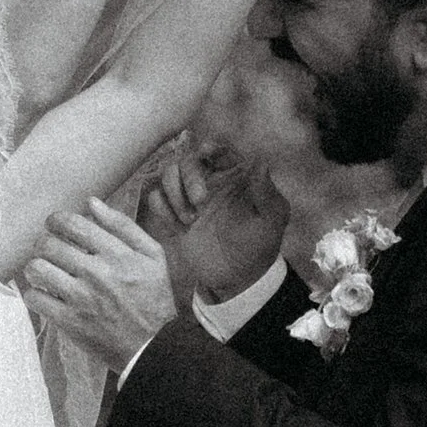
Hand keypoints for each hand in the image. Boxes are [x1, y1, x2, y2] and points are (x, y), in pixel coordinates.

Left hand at [20, 199, 179, 372]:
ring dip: (36, 267)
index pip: (72, 224)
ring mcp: (80, 298)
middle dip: (43, 243)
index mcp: (116, 253)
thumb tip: (92, 203)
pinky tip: (45, 294)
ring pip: (37, 269)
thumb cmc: (154, 298)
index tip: (54, 225)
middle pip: (48, 244)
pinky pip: (36, 298)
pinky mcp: (69, 321)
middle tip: (47, 249)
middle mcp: (96, 272)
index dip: (55, 220)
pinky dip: (35, 294)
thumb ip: (123, 226)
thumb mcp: (152, 255)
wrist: (154, 345)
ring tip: (43, 271)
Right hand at [138, 141, 288, 306]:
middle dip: (189, 176)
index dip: (211, 147)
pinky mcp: (173, 216)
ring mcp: (189, 198)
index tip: (207, 152)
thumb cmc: (258, 247)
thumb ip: (266, 193)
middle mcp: (210, 182)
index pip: (220, 151)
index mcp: (235, 177)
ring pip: (168, 175)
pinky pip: (156, 198)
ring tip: (189, 221)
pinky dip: (161, 208)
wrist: (235, 280)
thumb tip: (260, 162)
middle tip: (200, 202)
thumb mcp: (270, 222)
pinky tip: (177, 227)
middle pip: (188, 160)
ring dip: (174, 194)